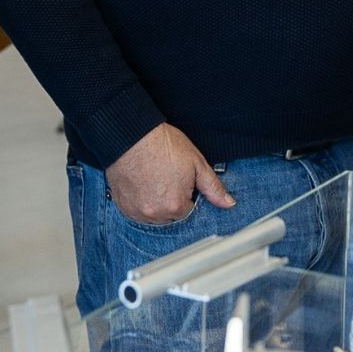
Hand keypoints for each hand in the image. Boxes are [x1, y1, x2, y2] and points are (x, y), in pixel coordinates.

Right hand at [107, 124, 236, 224]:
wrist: (132, 135)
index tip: (180, 179)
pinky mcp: (123, 206)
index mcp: (176, 206)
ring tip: (154, 180)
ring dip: (156, 204)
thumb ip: (213, 187)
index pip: (189, 211)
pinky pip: (136, 212)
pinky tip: (142, 184)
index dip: (187, 194)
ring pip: (153, 216)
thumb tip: (229, 204)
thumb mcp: (197, 163)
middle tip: (167, 177)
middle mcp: (155, 214)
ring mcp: (137, 212)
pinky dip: (140, 202)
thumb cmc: (163, 146)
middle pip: (170, 216)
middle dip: (171, 201)